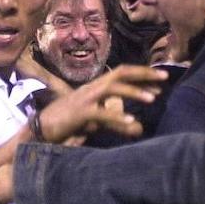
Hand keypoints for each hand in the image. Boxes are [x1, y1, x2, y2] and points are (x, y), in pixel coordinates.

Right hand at [37, 65, 167, 142]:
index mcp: (96, 87)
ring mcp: (85, 99)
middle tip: (165, 77)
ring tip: (153, 98)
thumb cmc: (66, 124)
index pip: (122, 74)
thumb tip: (139, 127)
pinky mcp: (80, 113)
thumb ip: (117, 123)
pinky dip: (117, 117)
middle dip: (144, 73)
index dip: (142, 74)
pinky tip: (132, 123)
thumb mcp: (96, 123)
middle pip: (121, 72)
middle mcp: (92, 88)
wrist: (39, 130)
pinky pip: (102, 113)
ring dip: (134, 92)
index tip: (161, 80)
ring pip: (113, 88)